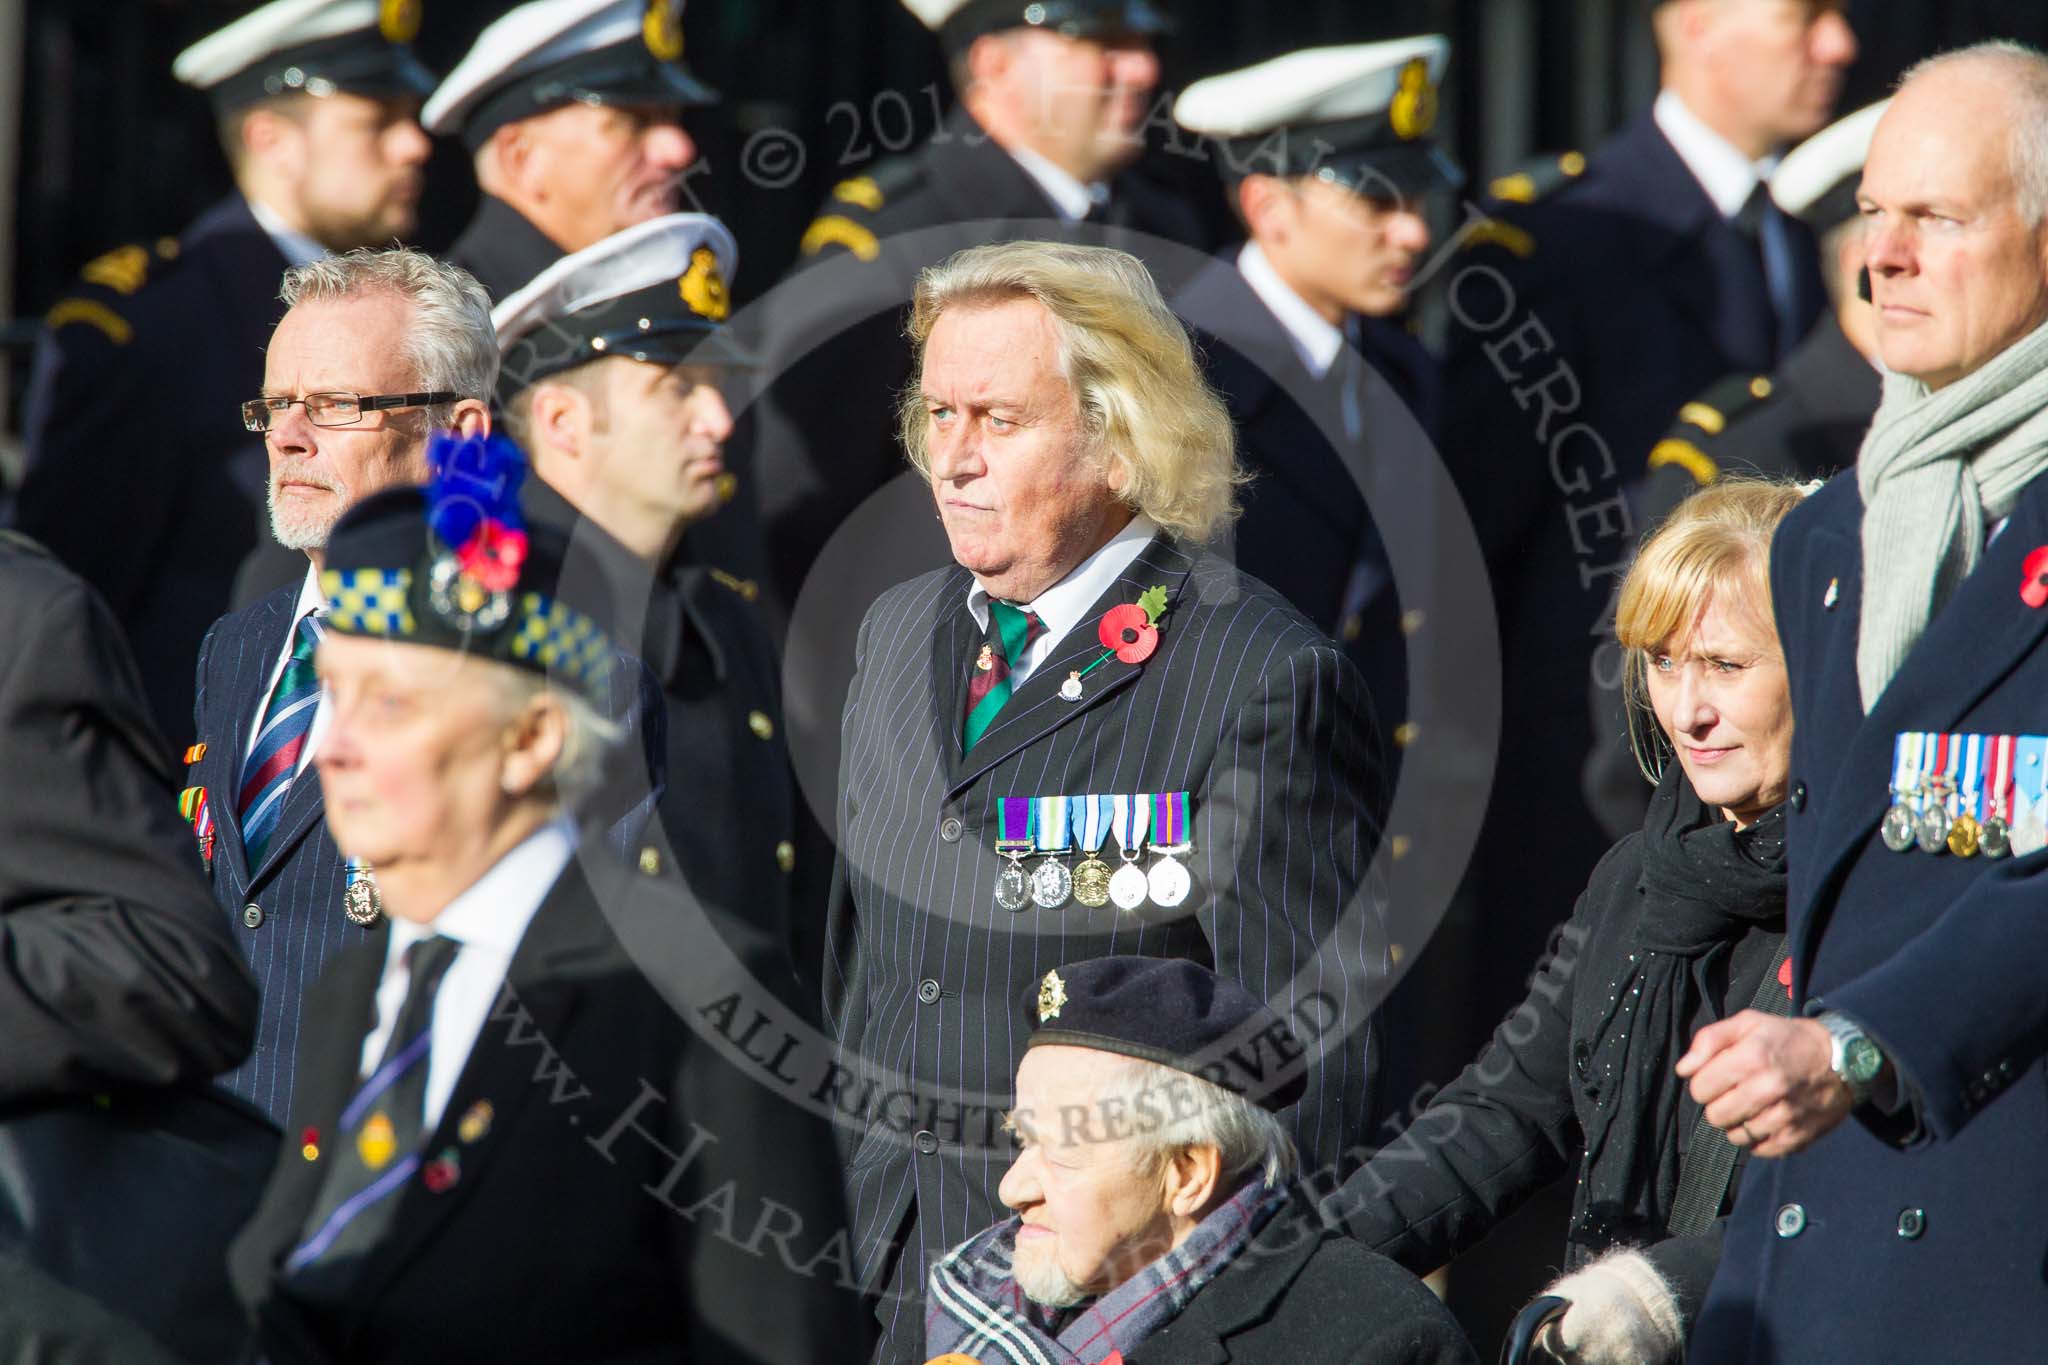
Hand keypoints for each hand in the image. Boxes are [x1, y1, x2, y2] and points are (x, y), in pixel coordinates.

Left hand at [1675, 1011, 1852, 1157]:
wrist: (1843, 1059)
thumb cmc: (1787, 1038)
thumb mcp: (1747, 1023)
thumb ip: (1708, 1041)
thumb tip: (1684, 1069)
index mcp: (1752, 1057)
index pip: (1700, 1089)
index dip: (1704, 1083)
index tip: (1718, 1076)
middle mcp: (1768, 1088)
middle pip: (1715, 1116)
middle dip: (1718, 1104)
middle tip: (1735, 1092)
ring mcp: (1785, 1116)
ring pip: (1736, 1136)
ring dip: (1739, 1122)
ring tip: (1753, 1104)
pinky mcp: (1798, 1137)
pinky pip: (1760, 1150)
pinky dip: (1758, 1139)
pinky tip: (1767, 1119)